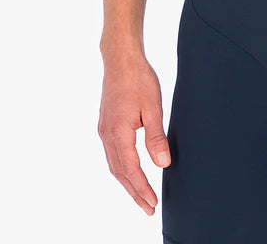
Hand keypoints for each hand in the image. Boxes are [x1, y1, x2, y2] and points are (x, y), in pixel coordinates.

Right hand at [97, 52, 170, 214]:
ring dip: (127, 183)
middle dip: (134, 192)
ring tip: (140, 196)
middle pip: (120, 173)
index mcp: (118, 132)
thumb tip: (162, 163)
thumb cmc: (138, 78)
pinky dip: (121, 169)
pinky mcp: (105, 125)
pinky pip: (111, 155)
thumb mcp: (153, 106)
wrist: (120, 59)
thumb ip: (156, 137)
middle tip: (148, 208)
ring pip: (114, 165)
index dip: (142, 189)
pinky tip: (129, 172)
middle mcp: (107, 135)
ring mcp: (104, 130)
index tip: (152, 203)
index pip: (131, 170)